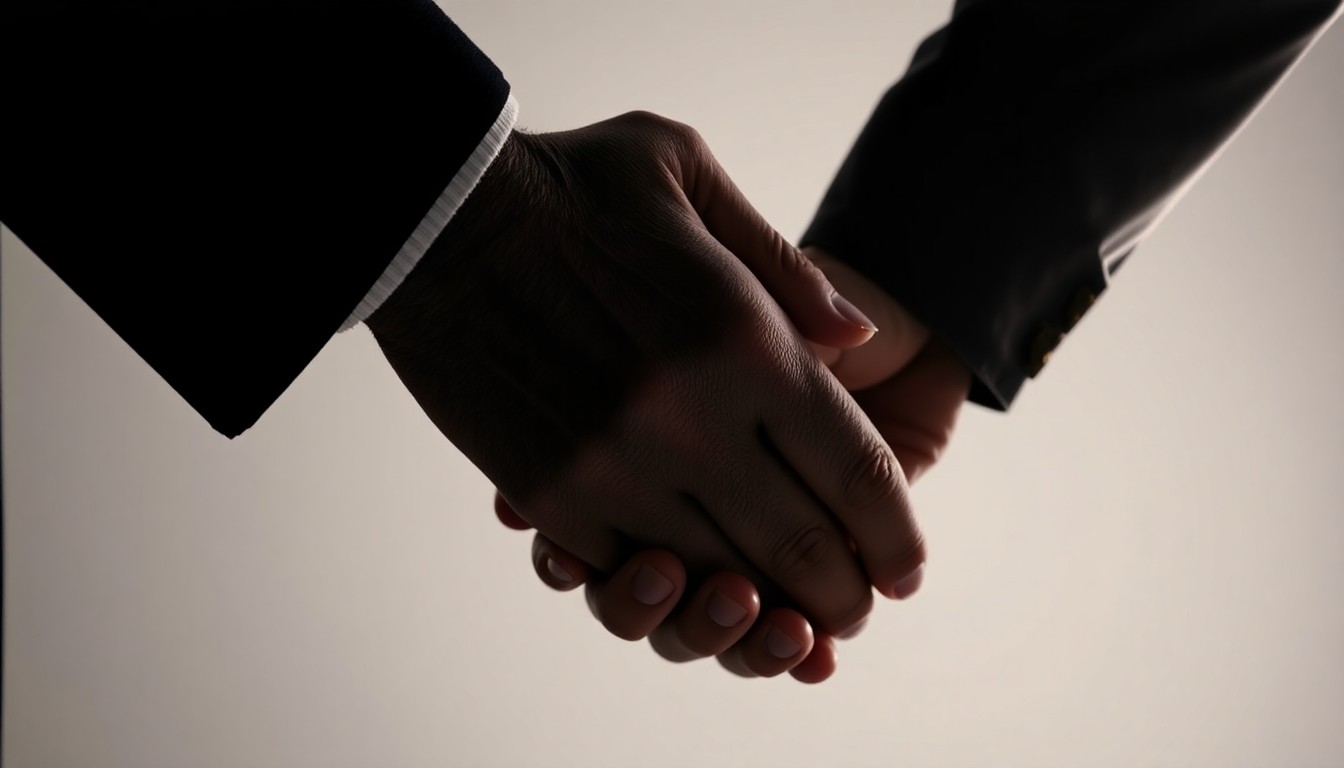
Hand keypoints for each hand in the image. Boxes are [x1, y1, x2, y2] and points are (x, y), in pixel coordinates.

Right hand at [368, 113, 926, 636]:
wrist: (439, 216)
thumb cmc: (576, 186)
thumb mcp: (692, 177)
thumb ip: (785, 268)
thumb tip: (855, 340)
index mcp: (745, 342)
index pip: (856, 468)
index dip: (894, 531)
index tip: (907, 566)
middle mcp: (692, 419)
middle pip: (800, 543)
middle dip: (843, 592)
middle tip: (856, 609)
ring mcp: (618, 467)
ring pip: (720, 574)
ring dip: (768, 616)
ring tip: (793, 626)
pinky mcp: (554, 494)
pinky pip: (632, 570)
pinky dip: (675, 594)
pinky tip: (700, 595)